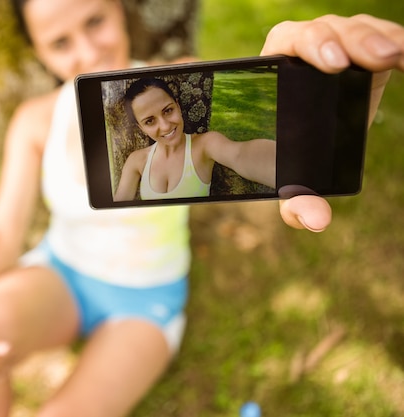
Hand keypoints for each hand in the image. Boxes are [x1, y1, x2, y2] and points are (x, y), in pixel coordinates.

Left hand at [260, 14, 403, 230]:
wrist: (298, 148)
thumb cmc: (280, 159)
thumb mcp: (284, 180)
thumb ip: (294, 200)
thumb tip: (315, 221)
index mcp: (274, 71)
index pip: (289, 41)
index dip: (310, 44)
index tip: (333, 64)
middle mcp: (304, 54)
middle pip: (324, 30)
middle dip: (349, 39)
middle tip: (374, 59)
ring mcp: (336, 50)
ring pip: (356, 29)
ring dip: (377, 38)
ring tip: (397, 56)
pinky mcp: (363, 55)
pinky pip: (381, 37)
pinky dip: (397, 42)